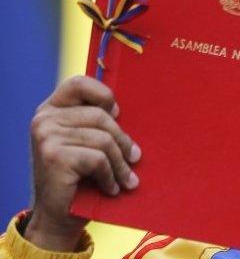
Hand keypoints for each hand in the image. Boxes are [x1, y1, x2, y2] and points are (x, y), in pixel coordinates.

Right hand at [24, 75, 140, 250]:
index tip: (118, 114)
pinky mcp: (54, 156)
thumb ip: (97, 122)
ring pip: (103, 140)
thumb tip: (126, 109)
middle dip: (123, 141)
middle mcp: (44, 119)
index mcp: (52, 109)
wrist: (58, 216)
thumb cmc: (80, 177)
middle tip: (135, 159)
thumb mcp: (87, 142)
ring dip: (121, 164)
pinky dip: (110, 176)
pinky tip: (112, 188)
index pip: (79, 83)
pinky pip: (98, 159)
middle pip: (101, 117)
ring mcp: (46, 136)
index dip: (104, 95)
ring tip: (127, 179)